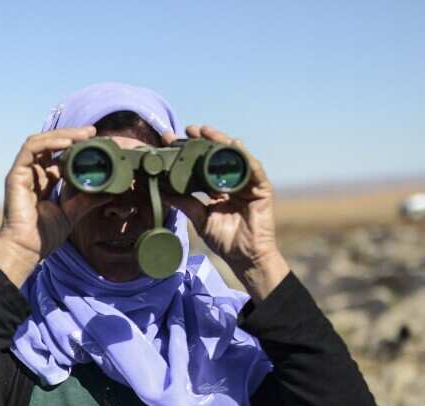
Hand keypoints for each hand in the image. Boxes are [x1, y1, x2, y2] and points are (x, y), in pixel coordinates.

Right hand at [0, 127, 108, 285]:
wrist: (26, 249)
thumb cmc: (44, 236)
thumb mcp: (71, 214)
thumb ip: (87, 201)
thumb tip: (109, 192)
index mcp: (44, 181)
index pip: (59, 156)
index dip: (76, 147)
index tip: (96, 143)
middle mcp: (33, 174)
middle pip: (51, 145)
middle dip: (72, 135)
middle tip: (92, 132)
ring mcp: (23, 173)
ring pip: (41, 142)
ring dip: (62, 134)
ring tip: (82, 135)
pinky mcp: (16, 174)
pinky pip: (31, 149)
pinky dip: (49, 142)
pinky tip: (66, 143)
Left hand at [167, 125, 287, 298]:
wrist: (244, 257)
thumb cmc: (225, 239)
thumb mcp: (199, 218)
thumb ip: (185, 202)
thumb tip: (162, 190)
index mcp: (218, 188)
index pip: (202, 165)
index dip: (190, 152)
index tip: (172, 141)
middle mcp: (233, 182)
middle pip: (218, 156)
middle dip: (205, 141)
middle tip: (189, 130)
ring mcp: (248, 184)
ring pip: (235, 157)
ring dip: (222, 142)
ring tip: (207, 132)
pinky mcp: (262, 188)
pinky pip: (253, 168)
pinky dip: (244, 156)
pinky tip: (234, 145)